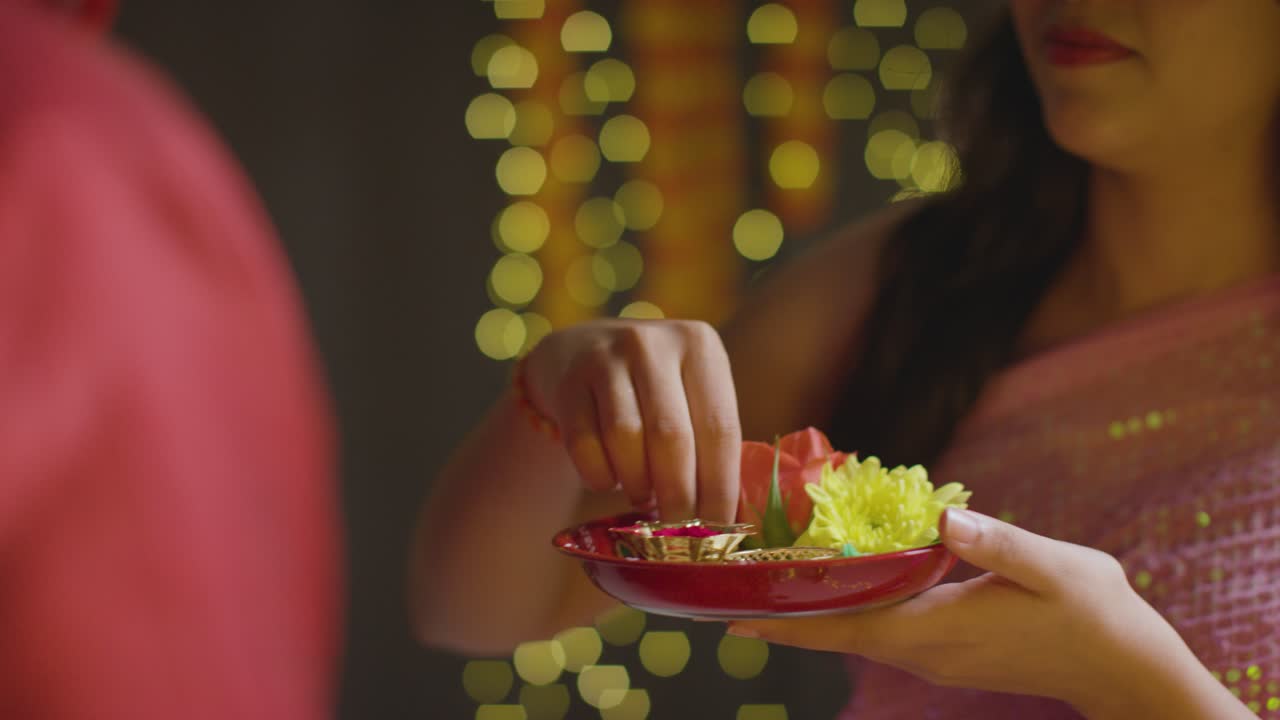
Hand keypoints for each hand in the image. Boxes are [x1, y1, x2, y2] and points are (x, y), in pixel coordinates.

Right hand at [522, 319, 740, 521]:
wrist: (578, 351)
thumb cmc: (651, 386)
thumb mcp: (688, 391)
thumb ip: (708, 439)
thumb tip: (726, 519)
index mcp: (700, 346)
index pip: (720, 428)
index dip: (720, 486)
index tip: (718, 529)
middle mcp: (653, 345)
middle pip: (672, 437)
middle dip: (678, 496)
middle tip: (679, 531)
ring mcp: (606, 358)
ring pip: (626, 441)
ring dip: (637, 484)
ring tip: (643, 495)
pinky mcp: (568, 381)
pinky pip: (584, 445)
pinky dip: (600, 476)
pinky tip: (609, 478)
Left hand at [728, 509, 1200, 714]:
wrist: (1126, 669)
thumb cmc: (1095, 614)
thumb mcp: (1055, 568)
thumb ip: (998, 542)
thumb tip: (945, 517)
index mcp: (941, 628)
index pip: (849, 625)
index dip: (792, 620)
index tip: (738, 615)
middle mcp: (927, 652)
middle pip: (840, 635)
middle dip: (786, 619)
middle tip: (731, 598)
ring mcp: (937, 660)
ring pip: (859, 638)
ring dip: (814, 618)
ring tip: (769, 592)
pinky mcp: (950, 657)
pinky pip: (883, 637)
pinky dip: (850, 617)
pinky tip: (840, 594)